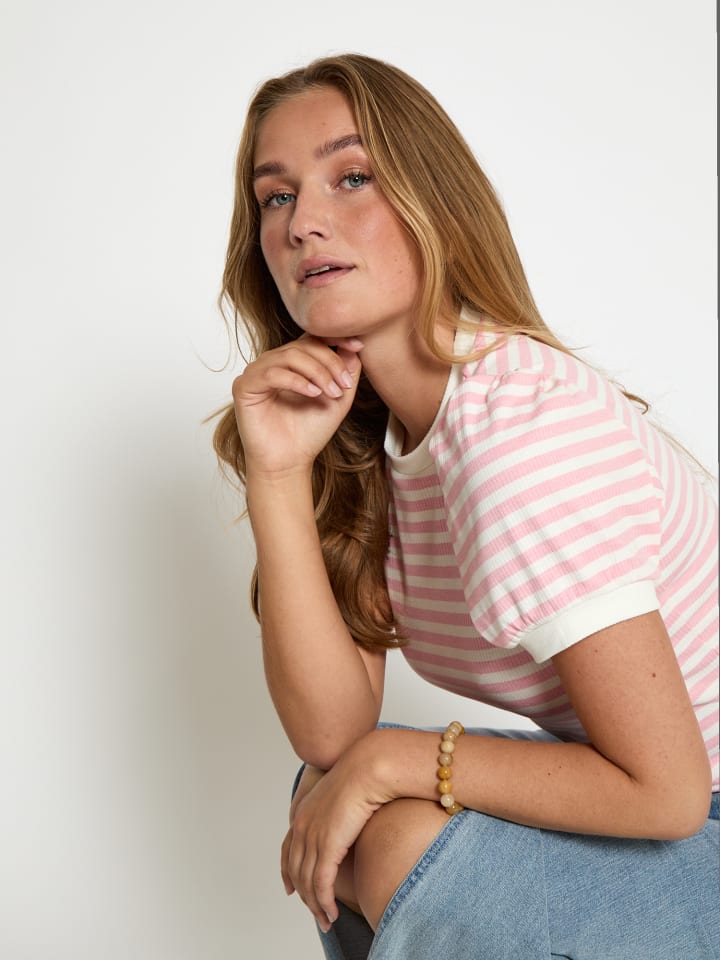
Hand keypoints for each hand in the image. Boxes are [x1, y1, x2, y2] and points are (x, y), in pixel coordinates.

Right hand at [232, 335, 363, 475]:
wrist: (290, 462)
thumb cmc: (310, 432)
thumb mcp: (338, 398)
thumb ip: (346, 371)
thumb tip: (353, 346)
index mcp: (293, 363)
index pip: (311, 337)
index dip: (334, 336)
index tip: (357, 346)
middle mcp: (273, 363)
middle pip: (303, 345)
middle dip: (329, 362)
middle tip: (344, 385)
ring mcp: (257, 373)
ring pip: (289, 356)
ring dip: (316, 372)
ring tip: (331, 392)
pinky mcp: (244, 386)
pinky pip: (271, 373)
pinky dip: (296, 381)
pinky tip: (313, 394)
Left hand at [281, 740, 389, 932]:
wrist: (368, 767)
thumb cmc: (363, 775)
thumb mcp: (343, 794)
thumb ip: (339, 810)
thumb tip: (347, 820)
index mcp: (303, 812)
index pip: (287, 850)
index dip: (287, 872)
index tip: (291, 889)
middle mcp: (302, 826)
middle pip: (296, 870)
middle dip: (304, 896)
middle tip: (317, 913)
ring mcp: (312, 836)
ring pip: (307, 882)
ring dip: (316, 905)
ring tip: (327, 920)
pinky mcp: (327, 846)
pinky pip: (321, 883)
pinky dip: (324, 902)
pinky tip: (331, 912)